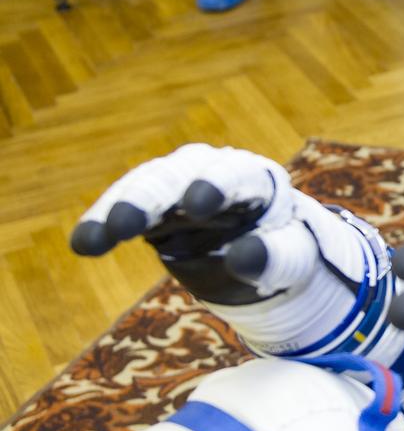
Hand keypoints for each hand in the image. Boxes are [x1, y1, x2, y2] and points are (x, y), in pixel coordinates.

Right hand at [72, 144, 379, 356]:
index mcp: (254, 177)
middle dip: (150, 197)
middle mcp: (210, 171)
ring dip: (117, 211)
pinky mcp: (153, 208)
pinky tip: (84, 244)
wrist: (264, 254)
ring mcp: (177, 186)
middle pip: (176, 176)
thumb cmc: (286, 251)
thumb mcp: (291, 258)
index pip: (234, 176)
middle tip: (127, 223)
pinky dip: (103, 224)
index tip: (198, 205)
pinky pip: (124, 210)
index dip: (215, 186)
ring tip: (92, 241)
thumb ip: (273, 257)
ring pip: (143, 189)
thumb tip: (245, 258)